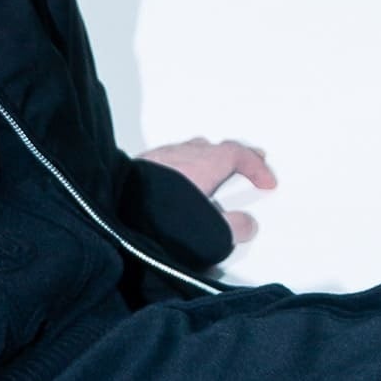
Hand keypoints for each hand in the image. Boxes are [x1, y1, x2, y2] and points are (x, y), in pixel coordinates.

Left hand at [140, 135, 277, 251]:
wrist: (113, 218)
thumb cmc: (156, 220)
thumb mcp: (208, 232)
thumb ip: (233, 228)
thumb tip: (246, 225)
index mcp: (201, 165)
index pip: (237, 155)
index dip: (256, 166)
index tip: (267, 180)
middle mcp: (178, 156)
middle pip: (213, 148)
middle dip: (233, 157)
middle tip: (248, 164)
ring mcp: (154, 160)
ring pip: (186, 151)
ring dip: (204, 159)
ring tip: (213, 170)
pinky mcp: (135, 170)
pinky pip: (165, 160)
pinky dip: (179, 166)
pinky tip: (175, 182)